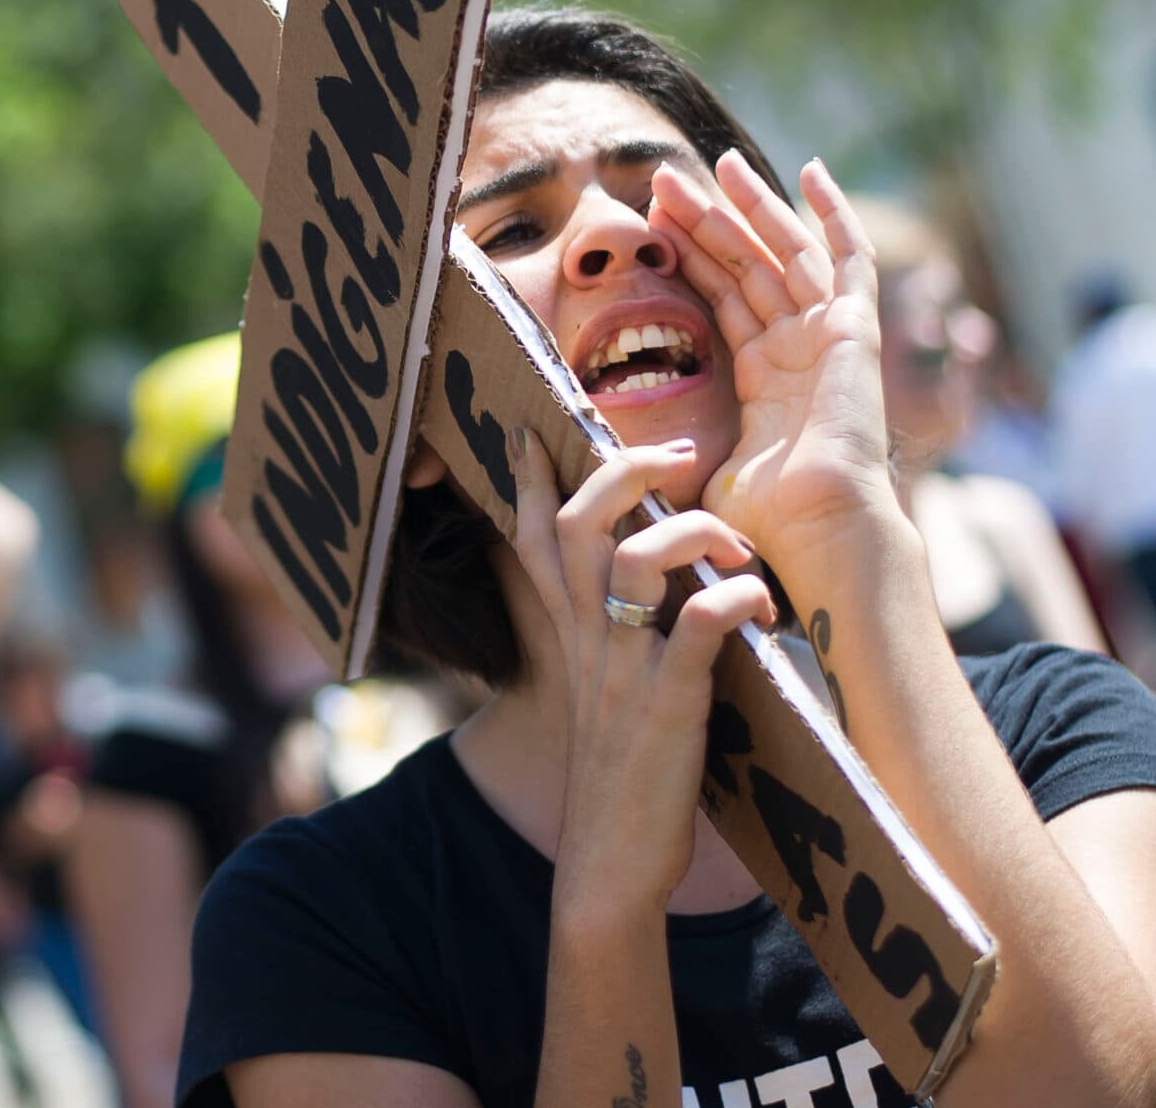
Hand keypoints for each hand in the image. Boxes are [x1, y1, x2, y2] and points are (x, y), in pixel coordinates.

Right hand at [509, 430, 775, 921]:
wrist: (609, 866)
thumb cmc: (621, 775)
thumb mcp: (602, 692)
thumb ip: (614, 635)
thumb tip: (659, 585)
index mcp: (573, 633)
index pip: (535, 536)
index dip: (532, 478)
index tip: (532, 429)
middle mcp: (589, 640)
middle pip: (581, 524)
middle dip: (624, 470)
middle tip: (678, 456)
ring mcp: (625, 670)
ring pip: (634, 560)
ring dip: (693, 532)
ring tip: (739, 543)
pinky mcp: (669, 706)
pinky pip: (698, 630)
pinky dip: (736, 600)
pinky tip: (762, 605)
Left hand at [650, 153, 893, 567]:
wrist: (816, 530)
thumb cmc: (765, 520)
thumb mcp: (708, 471)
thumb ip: (683, 451)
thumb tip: (639, 461)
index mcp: (765, 379)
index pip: (723, 298)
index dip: (689, 257)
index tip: (651, 223)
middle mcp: (796, 350)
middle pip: (746, 266)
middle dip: (706, 219)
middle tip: (664, 179)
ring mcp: (827, 338)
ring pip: (782, 252)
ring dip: (749, 206)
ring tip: (714, 162)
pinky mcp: (854, 331)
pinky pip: (849, 259)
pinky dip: (835, 214)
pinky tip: (811, 171)